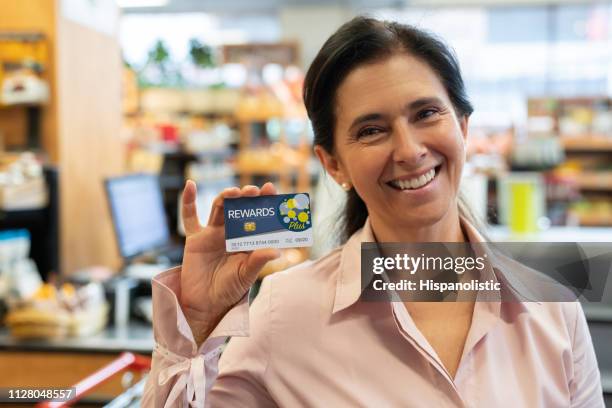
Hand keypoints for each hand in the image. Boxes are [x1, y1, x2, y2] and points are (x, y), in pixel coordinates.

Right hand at [179, 181, 280, 343]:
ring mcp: (213, 234)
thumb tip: (276, 251)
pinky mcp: (195, 239)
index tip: (272, 190)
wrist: (205, 304)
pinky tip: (190, 186)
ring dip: (226, 197)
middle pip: (240, 208)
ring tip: (235, 192)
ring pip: (220, 208)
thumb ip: (259, 261)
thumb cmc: (229, 290)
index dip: (265, 202)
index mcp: (248, 240)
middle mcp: (232, 233)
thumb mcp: (246, 275)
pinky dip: (188, 201)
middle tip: (254, 191)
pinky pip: (190, 218)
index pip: (259, 216)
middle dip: (247, 197)